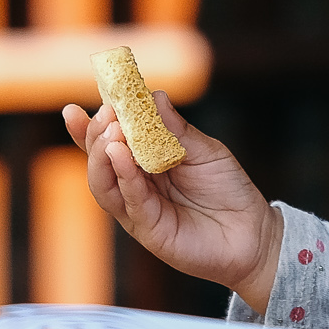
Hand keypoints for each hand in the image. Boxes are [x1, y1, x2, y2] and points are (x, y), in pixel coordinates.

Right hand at [61, 92, 281, 310]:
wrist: (252, 232)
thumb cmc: (227, 189)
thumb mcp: (205, 150)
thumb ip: (177, 129)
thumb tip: (154, 96)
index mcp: (143, 163)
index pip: (109, 142)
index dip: (89, 127)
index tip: (75, 109)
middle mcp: (134, 186)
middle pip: (100, 161)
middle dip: (95, 135)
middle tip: (105, 114)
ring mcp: (138, 209)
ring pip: (104, 184)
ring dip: (102, 156)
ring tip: (111, 132)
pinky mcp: (149, 230)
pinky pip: (131, 202)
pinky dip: (124, 177)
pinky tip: (121, 155)